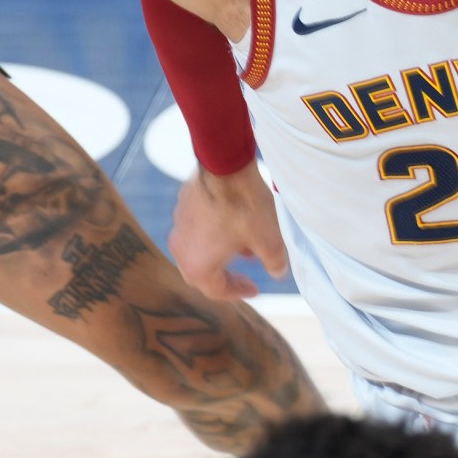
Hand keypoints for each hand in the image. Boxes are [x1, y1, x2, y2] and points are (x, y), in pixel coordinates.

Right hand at [169, 167, 288, 300]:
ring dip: (220, 252)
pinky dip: (213, 233)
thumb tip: (277, 271)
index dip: (238, 292)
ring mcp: (179, 225)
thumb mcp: (269, 241)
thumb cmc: (244, 206)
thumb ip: (274, 262)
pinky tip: (233, 222)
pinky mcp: (182, 204)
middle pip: (203, 273)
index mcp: (197, 265)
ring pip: (198, 248)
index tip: (254, 289)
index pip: (217, 291)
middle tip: (244, 276)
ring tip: (245, 246)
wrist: (225, 165)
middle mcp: (181, 248)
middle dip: (225, 276)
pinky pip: (196, 227)